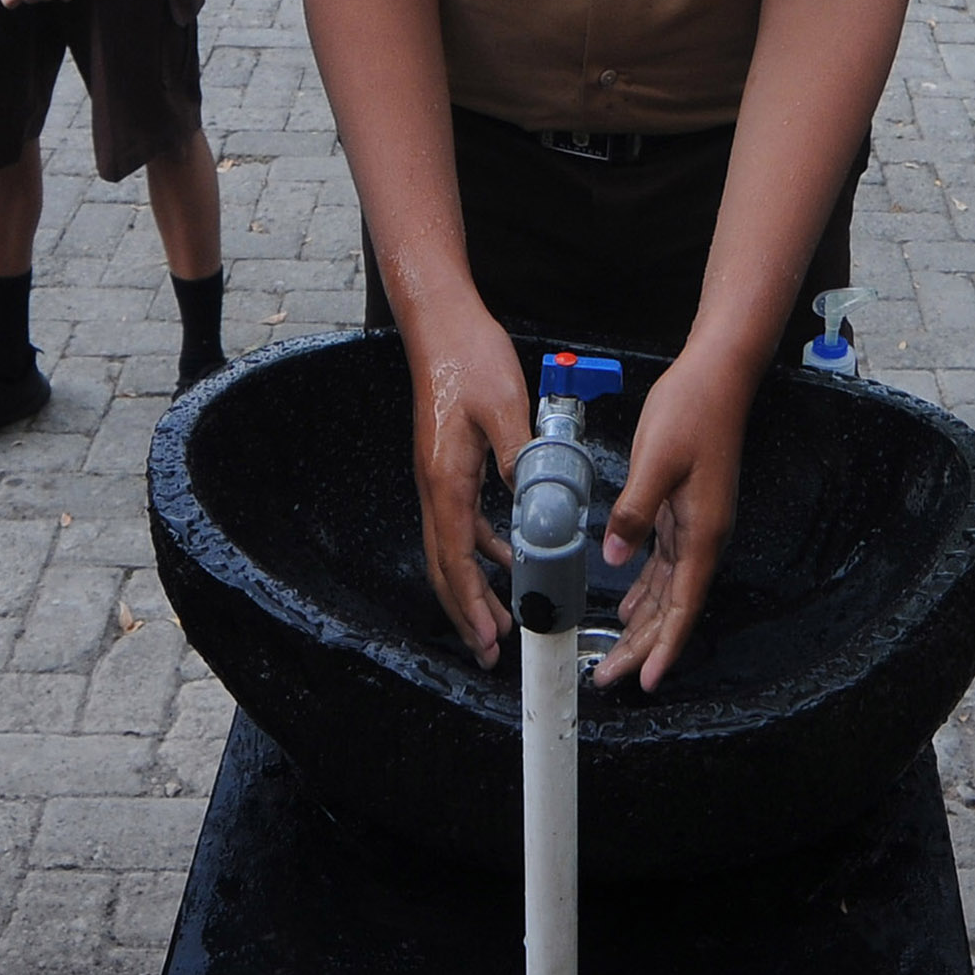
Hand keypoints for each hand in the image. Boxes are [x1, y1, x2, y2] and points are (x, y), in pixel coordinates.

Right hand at [404, 309, 534, 666]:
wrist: (441, 323)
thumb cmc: (467, 358)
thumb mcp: (504, 407)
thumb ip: (522, 458)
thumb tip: (539, 502)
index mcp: (447, 480)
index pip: (456, 559)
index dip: (471, 604)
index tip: (488, 638)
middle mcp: (436, 486)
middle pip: (445, 566)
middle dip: (466, 612)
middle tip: (490, 650)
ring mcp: (440, 477)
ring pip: (451, 549)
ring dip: (472, 587)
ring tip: (497, 619)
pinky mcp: (449, 465)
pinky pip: (462, 522)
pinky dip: (480, 550)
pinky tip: (505, 557)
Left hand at [601, 344, 753, 692]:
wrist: (717, 374)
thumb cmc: (692, 410)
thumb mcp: (655, 460)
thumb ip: (634, 511)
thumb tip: (614, 555)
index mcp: (701, 532)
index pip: (682, 606)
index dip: (664, 647)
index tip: (645, 680)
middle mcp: (703, 536)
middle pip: (672, 607)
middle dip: (643, 645)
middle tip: (609, 675)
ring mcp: (696, 524)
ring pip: (667, 589)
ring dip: (643, 622)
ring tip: (614, 651)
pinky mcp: (685, 510)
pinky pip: (665, 562)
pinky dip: (646, 588)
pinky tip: (628, 603)